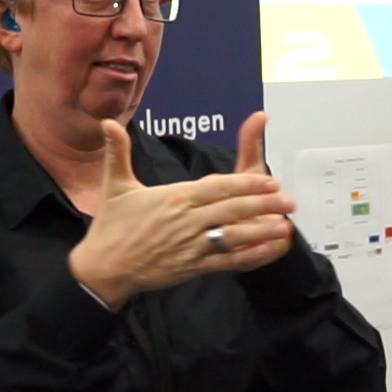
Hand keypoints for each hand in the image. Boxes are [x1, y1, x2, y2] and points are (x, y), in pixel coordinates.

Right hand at [68, 112, 295, 308]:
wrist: (102, 269)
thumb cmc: (111, 227)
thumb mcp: (114, 185)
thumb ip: (118, 152)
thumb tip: (107, 122)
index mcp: (173, 199)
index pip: (216, 189)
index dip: (244, 185)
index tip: (268, 180)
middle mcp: (185, 222)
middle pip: (230, 211)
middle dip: (262, 205)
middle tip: (288, 199)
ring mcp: (190, 247)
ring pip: (232, 237)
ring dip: (260, 231)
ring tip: (285, 225)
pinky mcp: (192, 268)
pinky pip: (225, 262)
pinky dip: (248, 257)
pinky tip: (267, 251)